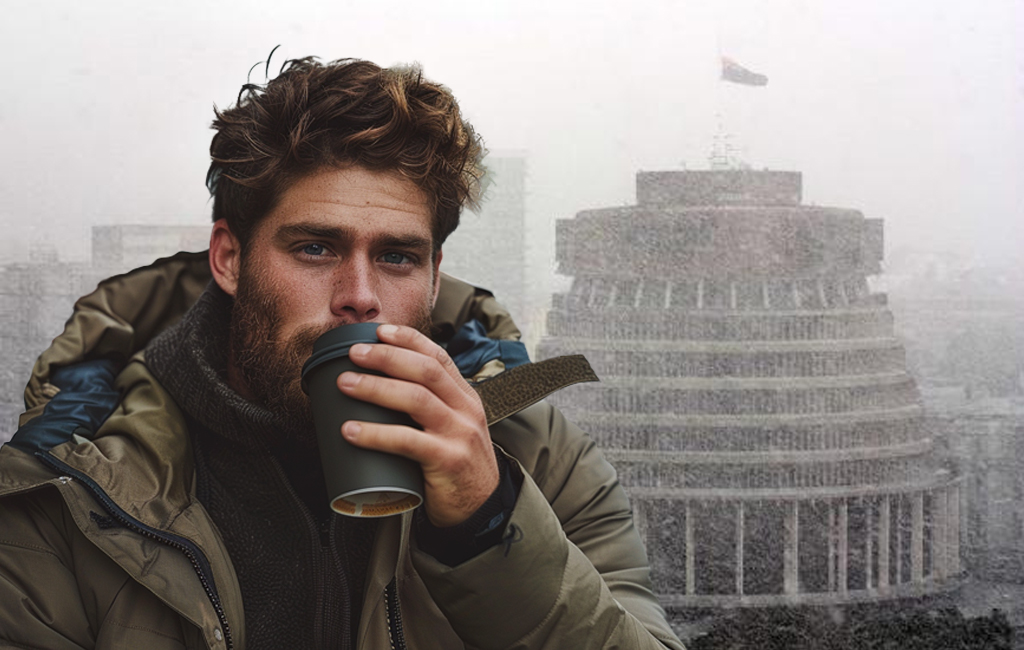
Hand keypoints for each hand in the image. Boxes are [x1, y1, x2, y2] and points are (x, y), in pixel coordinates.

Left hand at [337, 323, 498, 526]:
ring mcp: (459, 434)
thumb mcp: (451, 429)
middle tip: (354, 353)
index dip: (408, 339)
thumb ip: (427, 410)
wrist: (483, 509)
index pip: (438, 357)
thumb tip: (376, 391)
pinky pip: (408, 442)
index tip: (379, 331)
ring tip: (346, 384)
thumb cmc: (457, 467)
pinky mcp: (448, 461)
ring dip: (376, 387)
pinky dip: (377, 434)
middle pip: (425, 371)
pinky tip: (352, 431)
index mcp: (465, 397)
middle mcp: (465, 410)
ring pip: (416, 399)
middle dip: (387, 356)